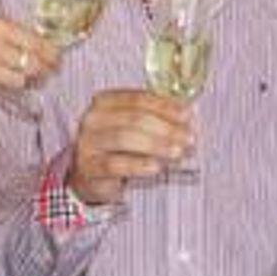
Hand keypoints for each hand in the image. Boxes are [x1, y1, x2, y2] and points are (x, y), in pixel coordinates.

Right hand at [0, 11, 57, 93]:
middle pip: (31, 64)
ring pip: (17, 80)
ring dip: (22, 78)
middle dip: (43, 69)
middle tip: (47, 70)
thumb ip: (4, 31)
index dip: (51, 53)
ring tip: (22, 74)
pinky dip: (2, 84)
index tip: (57, 57)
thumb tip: (29, 44)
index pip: (35, 42)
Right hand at [66, 89, 192, 205]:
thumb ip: (154, 116)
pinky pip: (115, 164)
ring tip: (177, 152)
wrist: (89, 176)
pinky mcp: (90, 168)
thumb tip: (187, 112)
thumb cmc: (114, 147)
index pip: (136, 99)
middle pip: (133, 118)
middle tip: (188, 137)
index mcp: (104, 103)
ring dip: (156, 145)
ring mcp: (89, 144)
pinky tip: (157, 166)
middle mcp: (93, 120)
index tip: (187, 115)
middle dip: (165, 128)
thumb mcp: (130, 127)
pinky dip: (139, 165)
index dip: (164, 106)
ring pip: (124, 138)